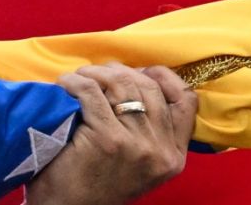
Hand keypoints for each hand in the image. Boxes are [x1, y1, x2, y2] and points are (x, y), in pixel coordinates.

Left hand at [26, 63, 197, 204]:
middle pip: (148, 85)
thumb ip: (147, 129)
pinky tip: (65, 86)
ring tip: (77, 79)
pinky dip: (74, 82)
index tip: (138, 69)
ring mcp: (136, 145)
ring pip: (120, 83)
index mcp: (173, 156)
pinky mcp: (108, 139)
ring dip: (93, 74)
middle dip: (117, 71)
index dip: (163, 76)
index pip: (186, 101)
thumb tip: (138, 76)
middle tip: (94, 74)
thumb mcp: (136, 161)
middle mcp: (161, 151)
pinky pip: (91, 92)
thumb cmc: (94, 181)